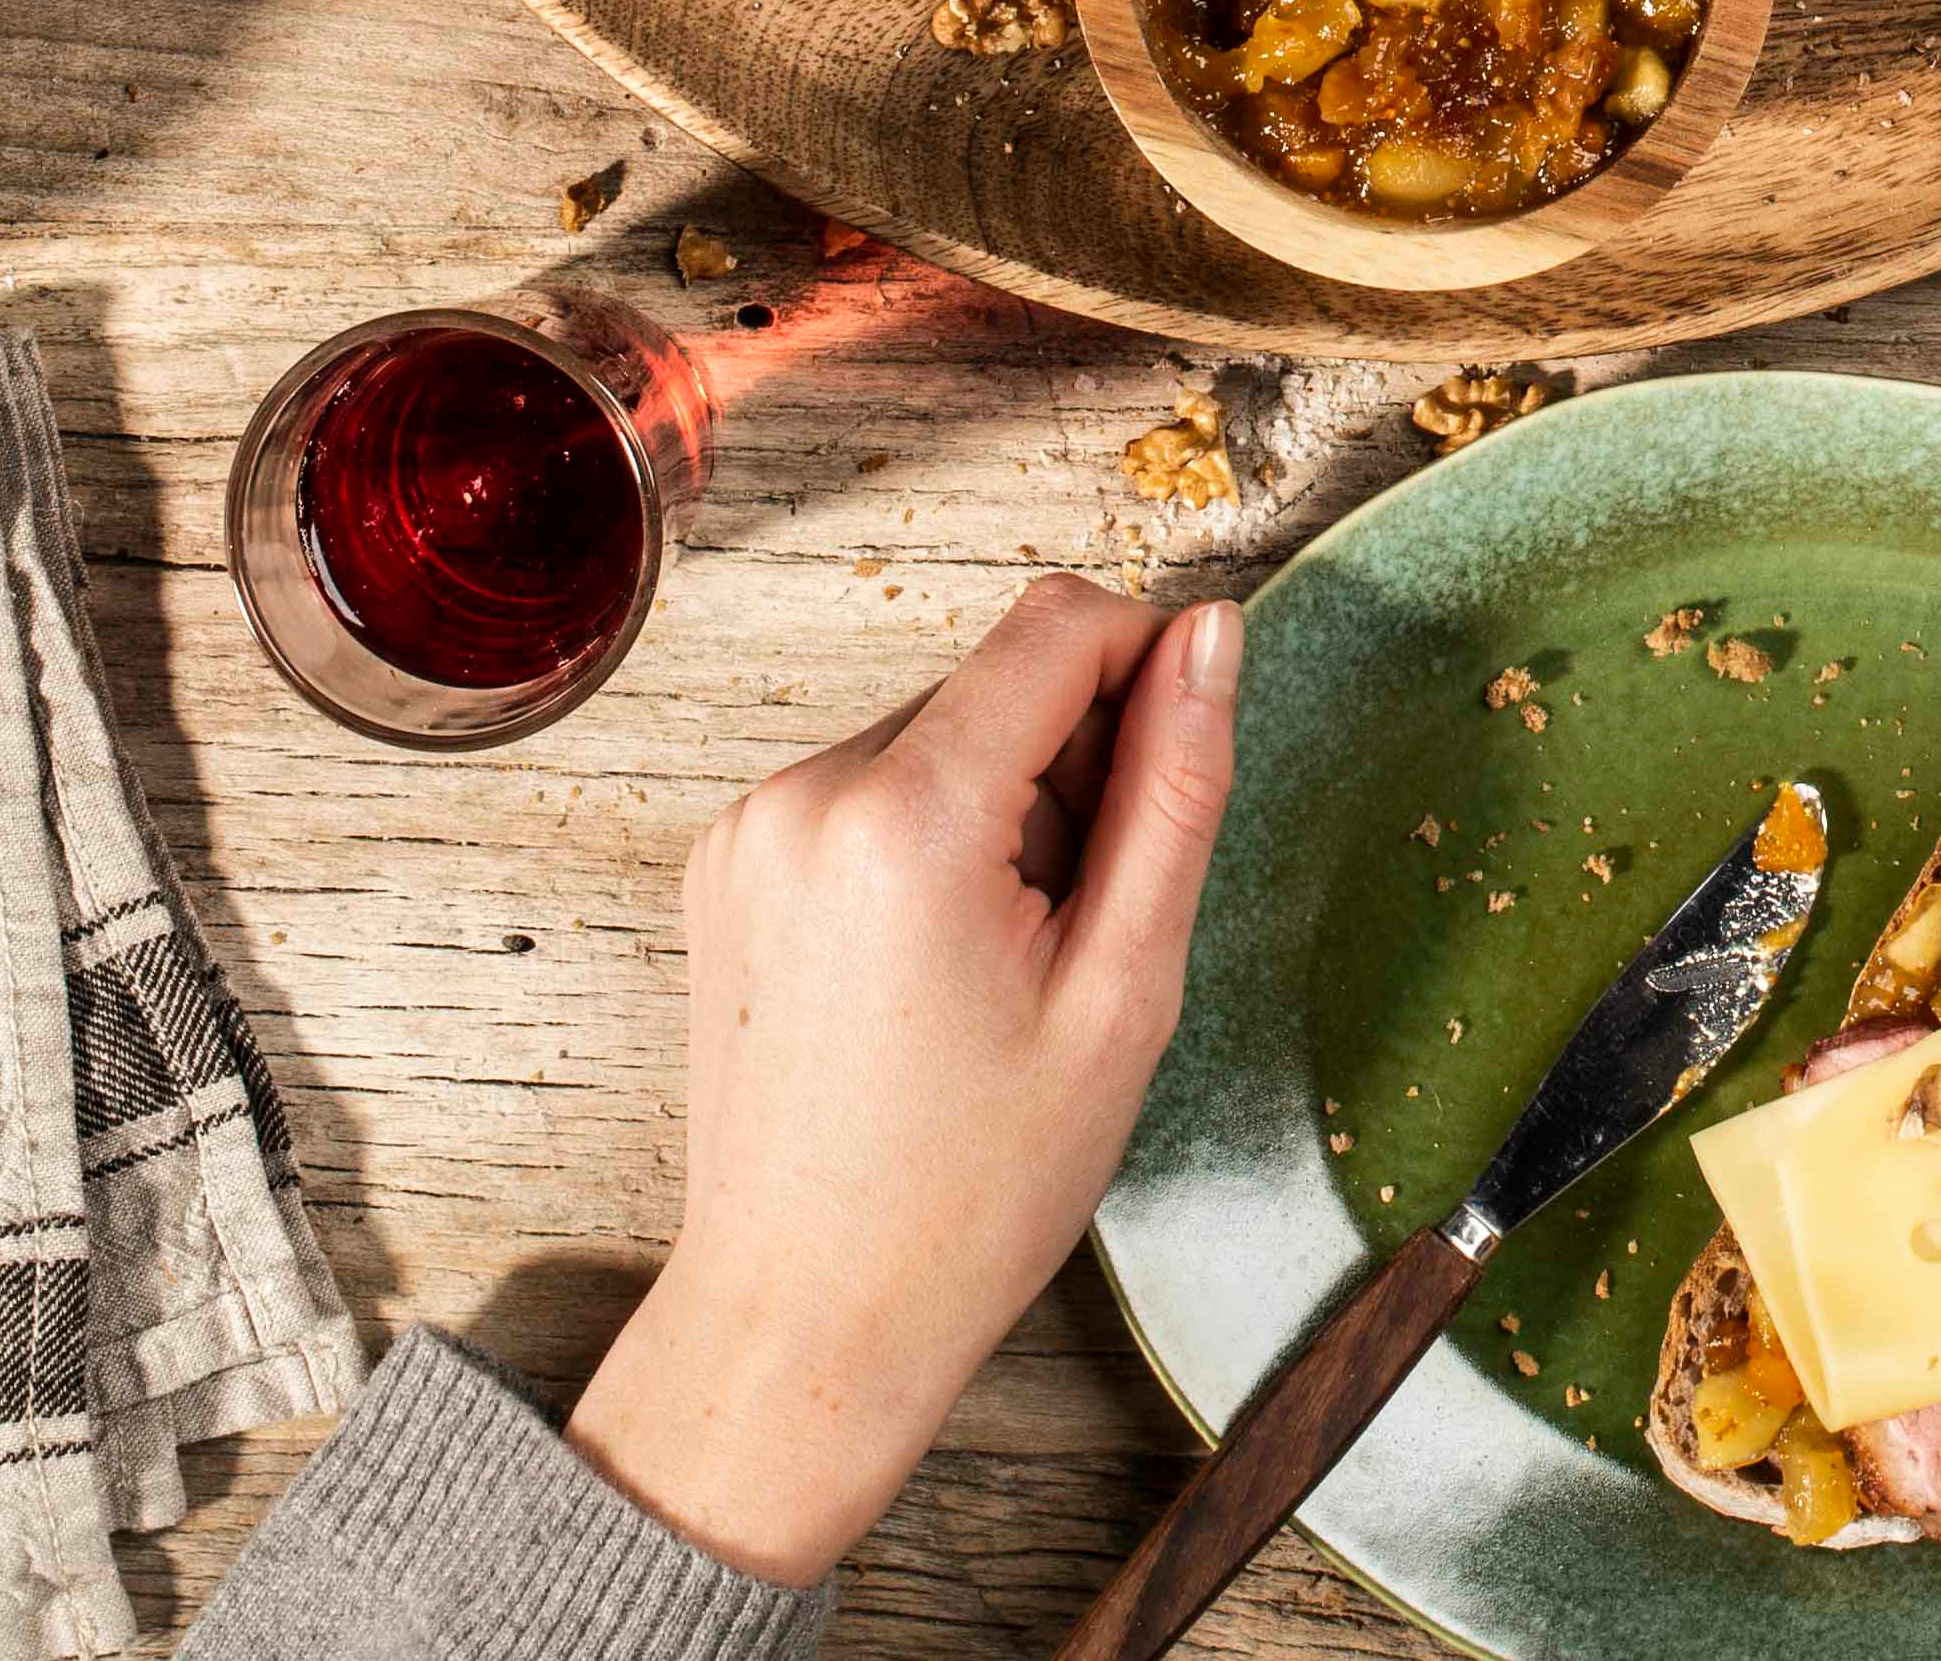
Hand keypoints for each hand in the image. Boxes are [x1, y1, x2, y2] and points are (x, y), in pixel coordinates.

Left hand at [564, 577, 1242, 1581]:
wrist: (805, 1317)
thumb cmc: (970, 1189)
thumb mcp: (1123, 990)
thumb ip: (1176, 789)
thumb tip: (1212, 632)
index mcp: (905, 819)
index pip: (1059, 624)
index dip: (1147, 669)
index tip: (1172, 775)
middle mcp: (804, 794)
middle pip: (997, 683)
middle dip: (1069, 769)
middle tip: (1078, 931)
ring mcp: (750, 827)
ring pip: (936, 737)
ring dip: (999, 810)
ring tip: (1001, 966)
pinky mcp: (728, 862)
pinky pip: (867, 791)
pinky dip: (927, 843)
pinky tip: (935, 970)